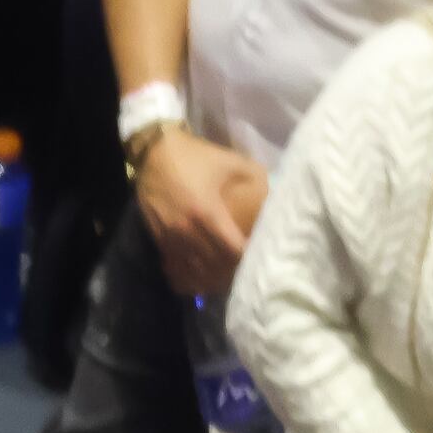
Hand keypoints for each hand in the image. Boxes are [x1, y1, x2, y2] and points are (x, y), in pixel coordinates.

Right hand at [134, 127, 264, 298]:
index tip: (262, 259)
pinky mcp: (158, 238)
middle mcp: (186, 231)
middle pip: (213, 266)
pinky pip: (175, 267)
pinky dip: (188, 276)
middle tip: (248, 273)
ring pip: (193, 271)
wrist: (153, 153)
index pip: (232, 250)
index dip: (248, 259)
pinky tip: (200, 279)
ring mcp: (169, 237)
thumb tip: (278, 193)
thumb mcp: (232, 161)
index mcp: (207, 213)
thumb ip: (257, 178)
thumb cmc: (194, 156)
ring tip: (227, 280)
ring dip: (211, 279)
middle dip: (232, 273)